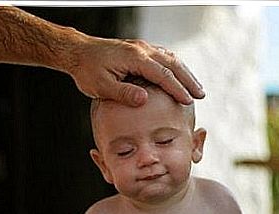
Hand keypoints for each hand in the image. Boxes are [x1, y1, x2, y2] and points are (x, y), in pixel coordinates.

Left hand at [59, 33, 204, 106]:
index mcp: (135, 58)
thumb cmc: (87, 70)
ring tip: (195, 87)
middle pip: (173, 63)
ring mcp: (141, 47)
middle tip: (201, 94)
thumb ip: (123, 93)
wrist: (78, 52)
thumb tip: (144, 100)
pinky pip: (162, 55)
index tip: (188, 101)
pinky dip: (174, 66)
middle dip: (188, 79)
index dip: (177, 88)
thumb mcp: (101, 86)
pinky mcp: (138, 49)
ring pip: (170, 58)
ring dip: (184, 72)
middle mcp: (141, 49)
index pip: (163, 74)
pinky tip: (178, 75)